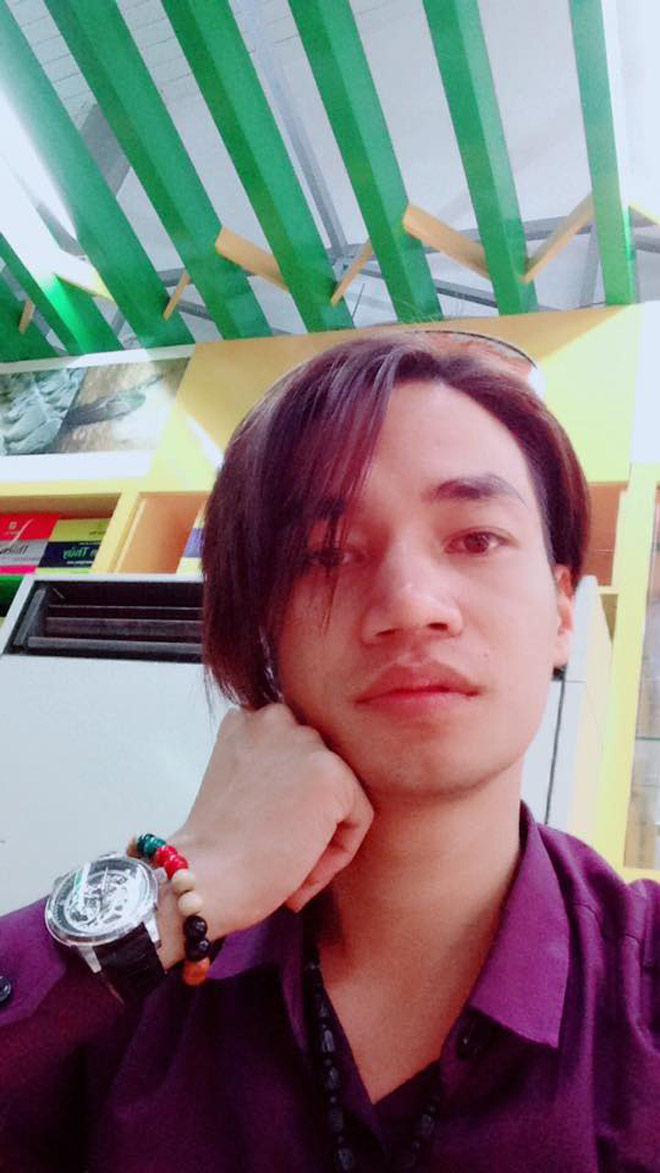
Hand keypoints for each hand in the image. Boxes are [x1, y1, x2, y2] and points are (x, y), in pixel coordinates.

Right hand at [163, 704, 373, 952]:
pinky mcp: (331, 774)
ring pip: (341, 793)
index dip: (287, 801)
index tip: (265, 833)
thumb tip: (314, 787)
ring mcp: (305, 743)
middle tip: (277, 850)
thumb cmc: (218, 849)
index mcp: (248, 719)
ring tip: (290, 862)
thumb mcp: (238, 784)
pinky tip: (303, 869)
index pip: (297, 755)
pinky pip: (358, 818)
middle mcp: (276, 718)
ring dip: (324, 831)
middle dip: (307, 813)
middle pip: (320, 770)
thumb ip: (273, 768)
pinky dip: (338, 852)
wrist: (208, 880)